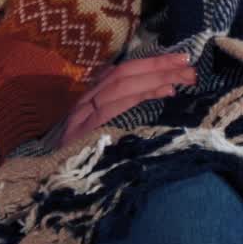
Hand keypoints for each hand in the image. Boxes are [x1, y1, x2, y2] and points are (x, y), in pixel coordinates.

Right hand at [53, 51, 195, 148]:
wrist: (54, 182)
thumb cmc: (81, 161)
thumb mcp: (98, 137)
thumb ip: (116, 118)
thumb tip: (148, 99)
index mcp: (90, 101)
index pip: (121, 74)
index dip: (149, 64)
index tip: (178, 61)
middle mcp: (86, 101)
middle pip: (123, 74)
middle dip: (157, 65)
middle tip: (187, 62)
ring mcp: (85, 113)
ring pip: (123, 84)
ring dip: (156, 76)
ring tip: (183, 74)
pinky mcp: (88, 128)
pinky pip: (118, 105)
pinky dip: (142, 94)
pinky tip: (165, 91)